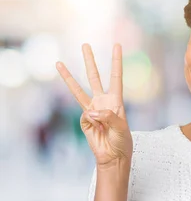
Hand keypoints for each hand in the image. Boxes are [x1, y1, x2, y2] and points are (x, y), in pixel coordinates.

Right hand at [56, 43, 131, 165]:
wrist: (113, 156)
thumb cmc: (122, 140)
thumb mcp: (121, 127)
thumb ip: (108, 116)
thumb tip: (90, 111)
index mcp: (116, 100)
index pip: (116, 76)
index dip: (116, 61)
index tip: (116, 45)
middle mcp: (103, 101)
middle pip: (95, 77)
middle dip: (90, 61)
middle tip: (85, 44)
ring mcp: (92, 110)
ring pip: (78, 90)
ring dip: (68, 77)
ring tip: (59, 63)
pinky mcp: (84, 120)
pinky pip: (84, 117)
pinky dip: (91, 122)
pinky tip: (97, 130)